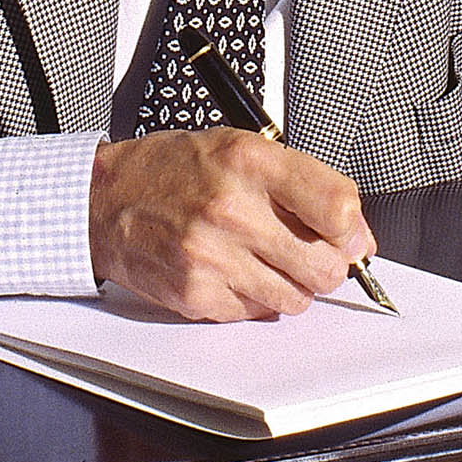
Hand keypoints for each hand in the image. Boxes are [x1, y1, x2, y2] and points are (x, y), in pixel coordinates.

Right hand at [89, 130, 374, 320]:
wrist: (105, 201)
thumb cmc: (173, 171)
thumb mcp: (241, 148)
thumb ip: (305, 184)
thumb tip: (357, 236)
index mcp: (249, 162)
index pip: (337, 208)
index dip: (351, 228)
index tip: (346, 233)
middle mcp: (231, 208)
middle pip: (325, 265)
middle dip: (327, 264)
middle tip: (309, 252)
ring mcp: (212, 256)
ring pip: (296, 298)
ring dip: (291, 285)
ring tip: (264, 258)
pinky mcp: (196, 293)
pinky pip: (256, 313)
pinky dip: (253, 297)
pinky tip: (231, 269)